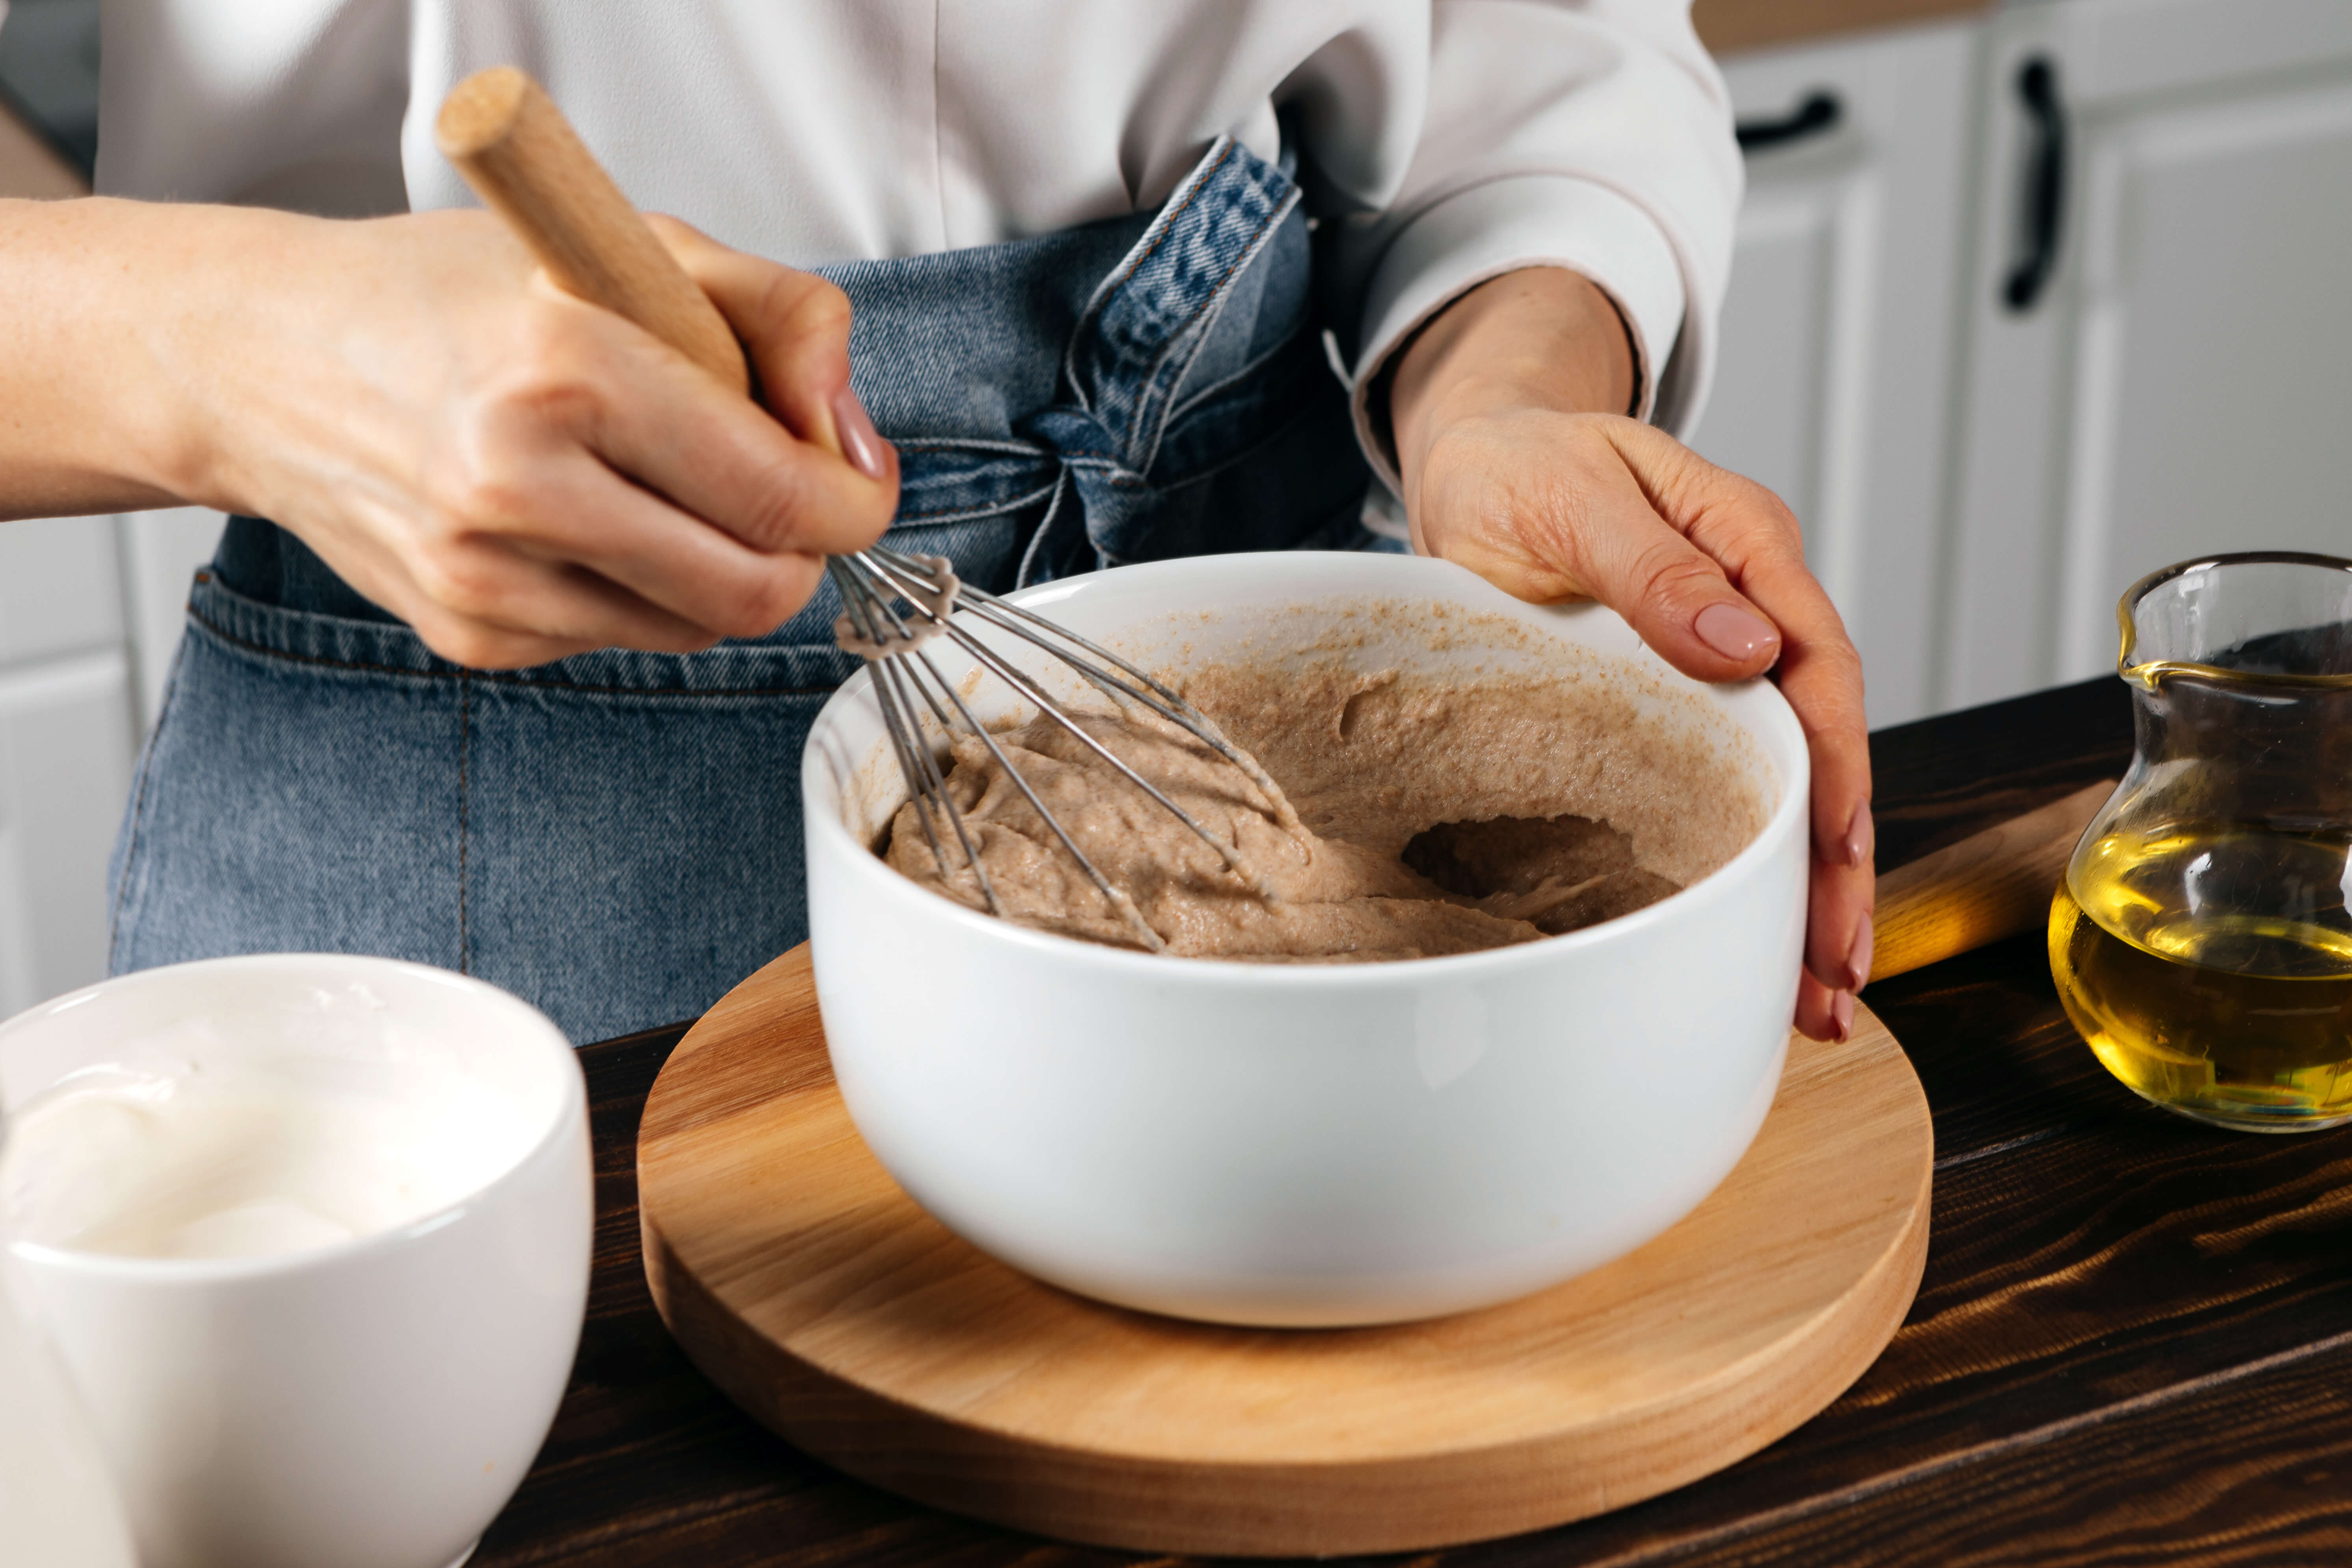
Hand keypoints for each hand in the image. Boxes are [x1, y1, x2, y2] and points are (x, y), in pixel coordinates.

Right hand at [12, 200, 896, 667]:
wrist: (267, 358)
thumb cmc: (454, 295)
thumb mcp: (633, 249)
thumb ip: (781, 321)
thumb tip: (853, 443)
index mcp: (564, 370)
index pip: (777, 496)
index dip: (852, 504)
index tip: (856, 484)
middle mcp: (514, 484)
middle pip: (753, 590)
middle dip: (799, 554)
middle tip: (780, 497)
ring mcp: (484, 575)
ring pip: (695, 628)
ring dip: (716, 569)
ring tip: (656, 484)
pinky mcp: (469, 635)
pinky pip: (618, 638)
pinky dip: (635, 588)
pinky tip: (578, 518)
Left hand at [1389, 268, 1871, 1040]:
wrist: (1477, 458)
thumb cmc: (1518, 463)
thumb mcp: (1572, 496)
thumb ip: (1652, 566)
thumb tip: (1745, 642)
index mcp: (1746, 543)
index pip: (1818, 667)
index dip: (1834, 768)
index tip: (1835, 850)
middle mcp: (1751, 605)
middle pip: (1816, 745)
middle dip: (1833, 864)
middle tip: (1837, 971)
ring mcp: (1718, 657)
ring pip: (1779, 780)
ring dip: (1798, 885)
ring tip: (1815, 994)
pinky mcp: (1675, 701)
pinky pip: (1724, 783)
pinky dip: (1741, 860)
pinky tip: (1747, 935)